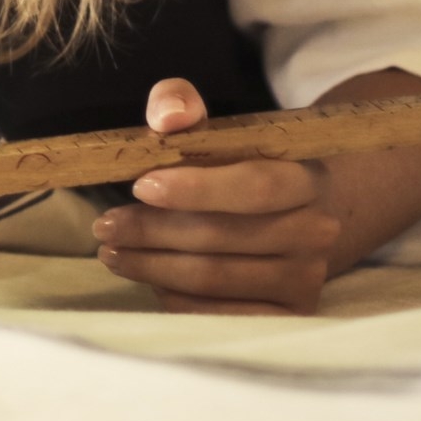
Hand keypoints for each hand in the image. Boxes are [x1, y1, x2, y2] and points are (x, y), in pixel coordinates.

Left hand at [91, 77, 341, 315]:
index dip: (196, 188)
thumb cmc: (242, 169)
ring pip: (214, 278)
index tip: (139, 186)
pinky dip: (176, 298)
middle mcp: (316, 231)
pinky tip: (150, 278)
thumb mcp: (215, 128)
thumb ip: (181, 104)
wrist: (298, 221)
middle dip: (152, 232)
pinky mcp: (288, 316)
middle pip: (222, 237)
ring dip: (152, 267)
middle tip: (104, 226)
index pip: (254, 185)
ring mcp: (306, 279)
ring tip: (113, 253)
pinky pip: (218, 315)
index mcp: (306, 176)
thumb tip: (168, 116)